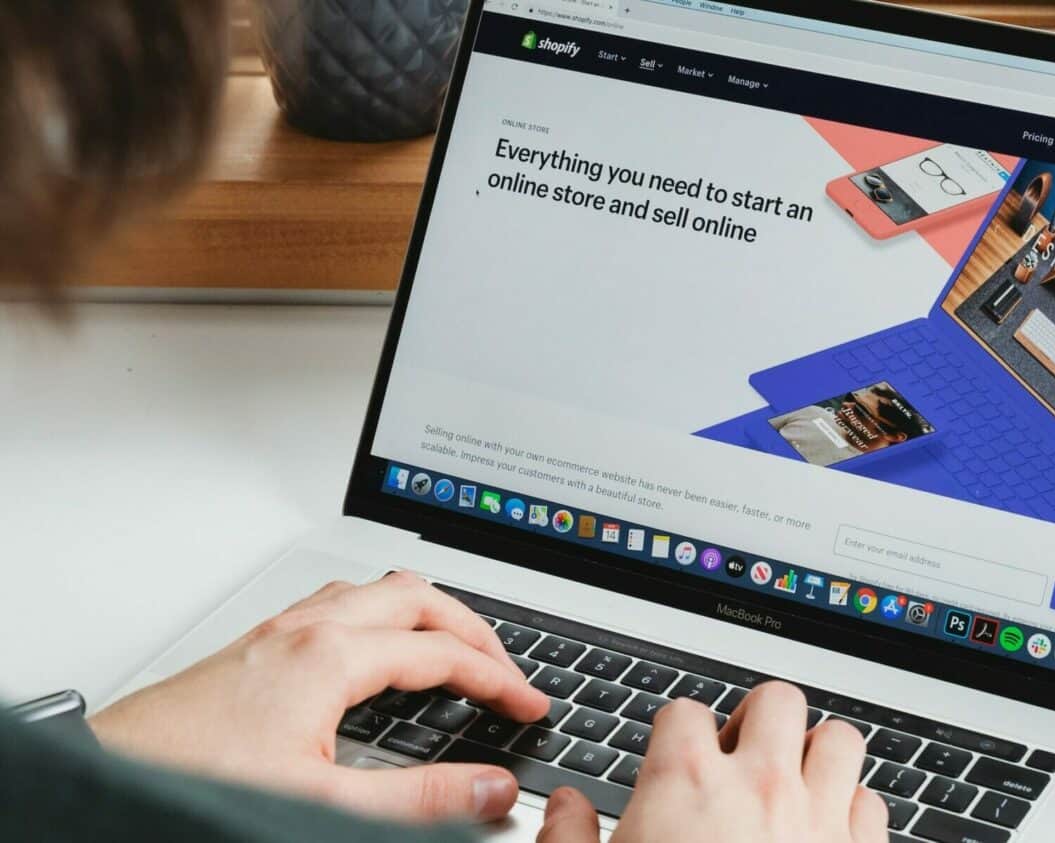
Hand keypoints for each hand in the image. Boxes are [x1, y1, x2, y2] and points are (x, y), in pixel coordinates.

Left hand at [90, 573, 548, 822]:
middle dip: (474, 630)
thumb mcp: (323, 801)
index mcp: (330, 656)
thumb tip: (489, 787)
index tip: (528, 704)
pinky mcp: (259, 642)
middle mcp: (307, 627)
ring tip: (455, 647)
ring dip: (428, 612)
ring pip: (377, 589)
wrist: (111, 777)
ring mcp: (279, 628)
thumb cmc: (196, 780)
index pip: (441, 653)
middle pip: (418, 597)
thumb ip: (418, 799)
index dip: (498, 678)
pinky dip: (383, 614)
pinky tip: (376, 648)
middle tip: (506, 669)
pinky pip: (341, 601)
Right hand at [536, 683, 886, 842]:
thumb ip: (569, 840)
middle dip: (759, 720)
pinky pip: (872, 802)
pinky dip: (851, 809)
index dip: (676, 733)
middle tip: (740, 755)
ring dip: (816, 754)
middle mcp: (760, 788)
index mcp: (686, 784)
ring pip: (839, 741)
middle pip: (777, 700)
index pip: (685, 712)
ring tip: (792, 782)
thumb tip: (566, 807)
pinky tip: (826, 832)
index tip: (674, 759)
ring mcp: (818, 821)